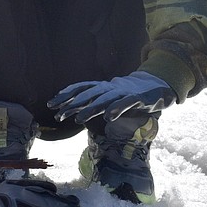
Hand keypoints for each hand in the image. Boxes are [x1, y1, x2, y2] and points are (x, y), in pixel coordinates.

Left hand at [47, 71, 175, 123]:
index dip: (66, 95)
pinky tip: (108, 117)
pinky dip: (117, 108)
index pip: (80, 89)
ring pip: (104, 99)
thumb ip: (93, 104)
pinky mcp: (137, 98)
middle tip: (59, 115)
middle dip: (72, 104)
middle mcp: (110, 88)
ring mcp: (123, 92)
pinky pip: (126, 103)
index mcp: (102, 87)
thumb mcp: (108, 99)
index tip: (51, 103)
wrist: (155, 87)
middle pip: (88, 95)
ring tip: (79, 119)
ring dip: (91, 109)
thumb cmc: (127, 95)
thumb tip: (73, 111)